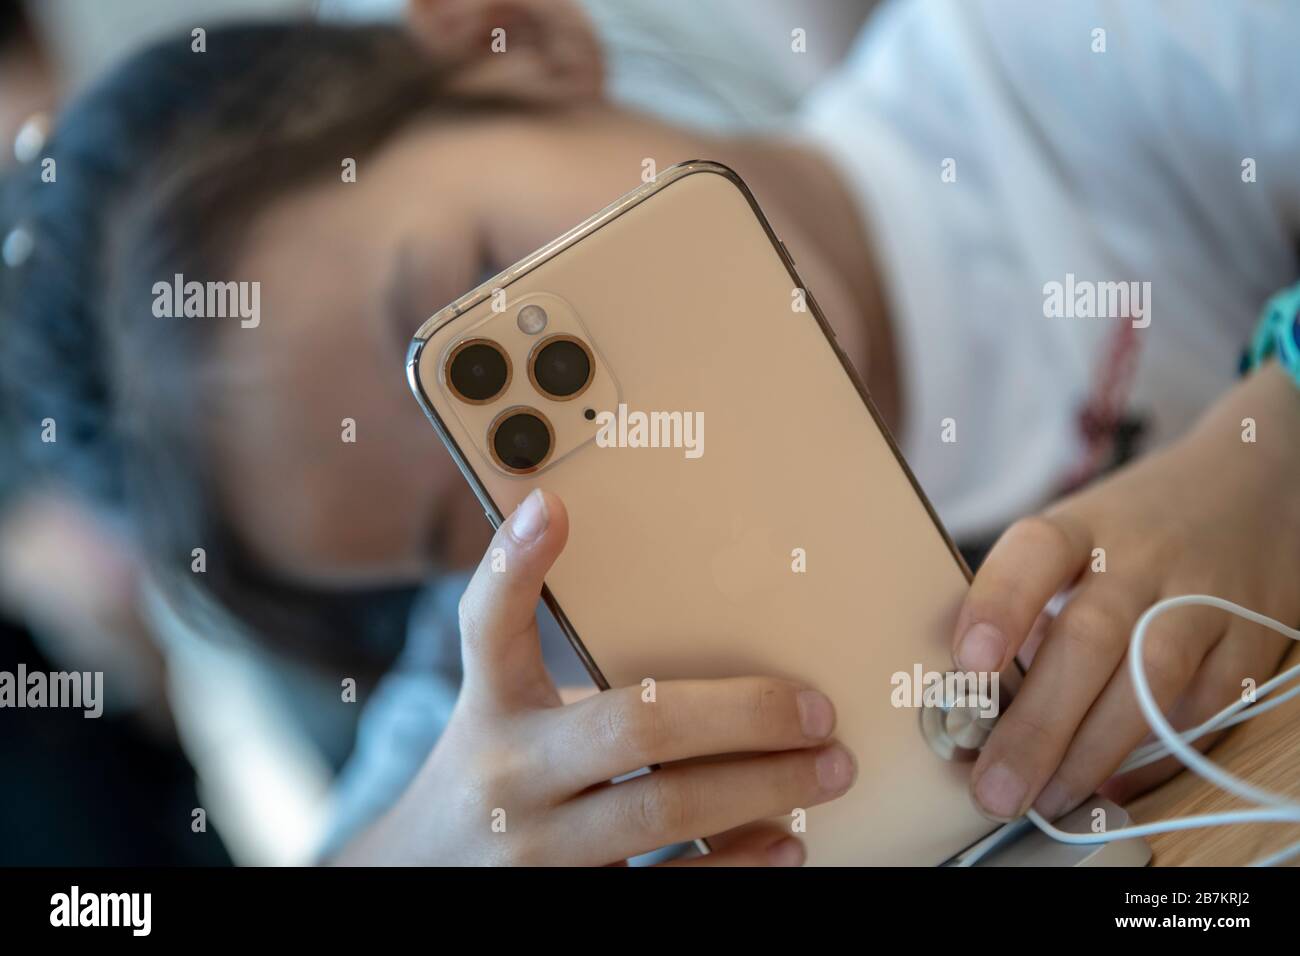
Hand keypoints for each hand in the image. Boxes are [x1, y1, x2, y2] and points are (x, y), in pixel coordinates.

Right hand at [336, 488, 855, 864]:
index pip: (488, 627)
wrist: (423, 881)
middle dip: (738, 714)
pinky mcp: (571, 903)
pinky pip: (668, 891)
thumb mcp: (506, 712)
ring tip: (828, 769)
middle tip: (816, 708)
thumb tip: (708, 635)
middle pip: (630, 727)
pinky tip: (785, 843)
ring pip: (661, 812)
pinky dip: (736, 866)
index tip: (550, 507)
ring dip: (761, 788)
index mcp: (494, 708)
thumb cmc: (494, 778)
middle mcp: (511, 775)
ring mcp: (540, 851)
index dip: (514, 566)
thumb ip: (574, 674)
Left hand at [953, 363, 1299, 820]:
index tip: (968, 668)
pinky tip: (1112, 785)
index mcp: (1081, 525)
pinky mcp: (1253, 639)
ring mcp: (1204, 597)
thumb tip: (971, 699)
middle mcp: (1144, 557)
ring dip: (1093, 751)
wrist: (1255, 482)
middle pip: (1090, 637)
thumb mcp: (1075, 536)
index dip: (998, 608)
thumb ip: (1028, 602)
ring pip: (1151, 680)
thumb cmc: (1133, 528)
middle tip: (993, 788)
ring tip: (1045, 799)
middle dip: (1038, 724)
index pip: (1034, 554)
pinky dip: (1157, 755)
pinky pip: (1207, 708)